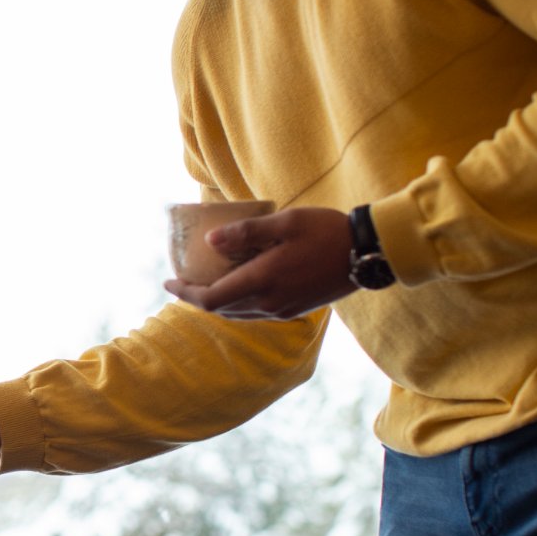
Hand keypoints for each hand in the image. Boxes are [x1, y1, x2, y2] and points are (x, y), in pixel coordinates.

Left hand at [163, 206, 355, 319]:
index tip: (168, 282)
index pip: (211, 299)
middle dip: (197, 297)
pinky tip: (237, 284)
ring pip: (238, 313)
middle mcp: (270, 303)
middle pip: (221, 309)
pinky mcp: (294, 310)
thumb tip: (209, 241)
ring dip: (217, 301)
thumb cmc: (326, 230)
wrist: (368, 253)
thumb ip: (245, 232)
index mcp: (263, 281)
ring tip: (205, 281)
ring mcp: (283, 310)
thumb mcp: (284, 222)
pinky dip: (237, 302)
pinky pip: (255, 312)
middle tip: (183, 279)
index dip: (185, 293)